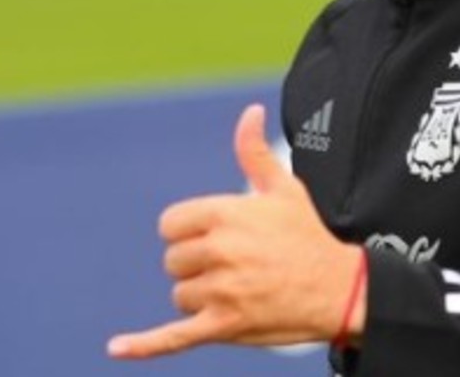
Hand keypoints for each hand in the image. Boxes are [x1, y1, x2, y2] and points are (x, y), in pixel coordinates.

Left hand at [107, 104, 365, 358]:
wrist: (342, 290)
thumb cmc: (310, 237)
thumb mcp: (285, 189)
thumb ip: (255, 152)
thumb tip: (250, 112)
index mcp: (225, 214)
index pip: (171, 225)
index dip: (191, 233)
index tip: (219, 238)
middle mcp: (219, 250)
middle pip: (175, 261)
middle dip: (199, 265)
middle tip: (238, 266)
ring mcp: (221, 290)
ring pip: (181, 295)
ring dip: (203, 296)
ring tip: (242, 291)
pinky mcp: (224, 326)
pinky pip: (174, 336)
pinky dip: (145, 345)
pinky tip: (117, 347)